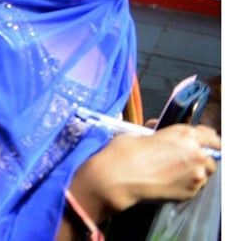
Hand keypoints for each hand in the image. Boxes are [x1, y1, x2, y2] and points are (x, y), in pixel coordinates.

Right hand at [76, 123, 220, 214]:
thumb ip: (160, 136)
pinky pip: (194, 187)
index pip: (210, 135)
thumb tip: (160, 137)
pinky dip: (186, 185)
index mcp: (185, 134)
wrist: (116, 178)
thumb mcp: (140, 134)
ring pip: (205, 173)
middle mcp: (196, 153)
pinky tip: (168, 183)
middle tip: (182, 160)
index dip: (205, 139)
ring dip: (194, 172)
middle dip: (199, 157)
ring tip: (174, 174)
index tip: (200, 143)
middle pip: (211, 156)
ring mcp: (196, 175)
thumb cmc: (123, 153)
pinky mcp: (190, 193)